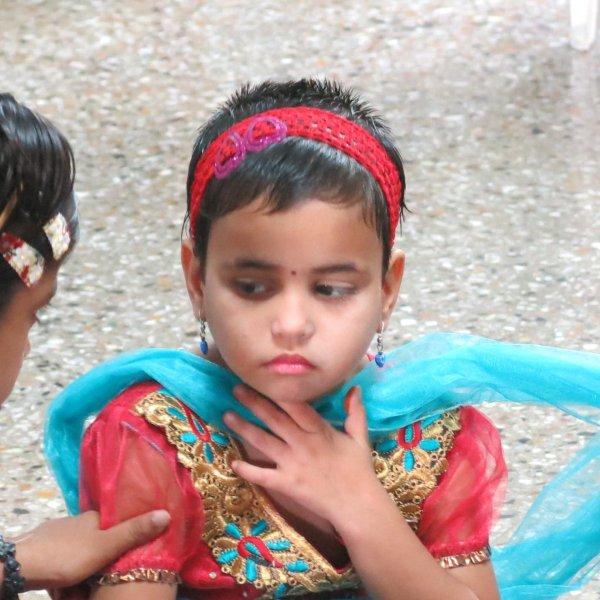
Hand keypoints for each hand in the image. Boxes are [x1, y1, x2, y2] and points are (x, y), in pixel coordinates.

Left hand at [14, 509, 169, 589]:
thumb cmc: (67, 555)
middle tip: (102, 577)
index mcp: (95, 518)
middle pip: (98, 539)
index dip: (125, 535)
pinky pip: (62, 558)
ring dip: (82, 569)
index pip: (117, 521)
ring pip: (79, 551)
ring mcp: (58, 531)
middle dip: (102, 559)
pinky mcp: (42, 545)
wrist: (20, 565)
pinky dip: (66, 570)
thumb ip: (134, 533)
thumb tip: (167, 513)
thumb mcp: (105, 547)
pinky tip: (63, 583)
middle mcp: (78, 520)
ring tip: (81, 587)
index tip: (131, 549)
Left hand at [223, 385, 382, 527]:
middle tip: (236, 389)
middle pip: (274, 419)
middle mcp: (302, 444)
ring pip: (264, 442)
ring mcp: (292, 464)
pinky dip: (248, 470)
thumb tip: (354, 387)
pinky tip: (234, 462)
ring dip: (244, 429)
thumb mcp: (359, 437)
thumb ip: (355, 411)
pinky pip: (263, 476)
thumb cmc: (358, 469)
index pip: (297, 406)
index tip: (265, 379)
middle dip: (254, 403)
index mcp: (319, 431)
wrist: (356, 505)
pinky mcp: (286, 484)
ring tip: (227, 416)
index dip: (280, 393)